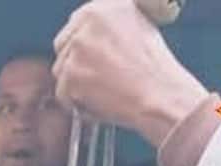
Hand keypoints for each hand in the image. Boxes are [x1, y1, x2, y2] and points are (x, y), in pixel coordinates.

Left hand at [51, 0, 210, 145]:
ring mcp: (77, 49)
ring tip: (104, 90)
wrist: (160, 96)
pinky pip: (63, 93)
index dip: (81, 42)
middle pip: (63, 44)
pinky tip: (100, 102)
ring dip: (75, 83)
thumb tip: (94, 33)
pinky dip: (76, 102)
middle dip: (74, 62)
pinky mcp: (70, 75)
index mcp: (104, 8)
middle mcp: (87, 22)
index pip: (76, 22)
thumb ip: (110, 25)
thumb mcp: (139, 27)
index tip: (87, 56)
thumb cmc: (155, 69)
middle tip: (93, 78)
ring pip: (61, 69)